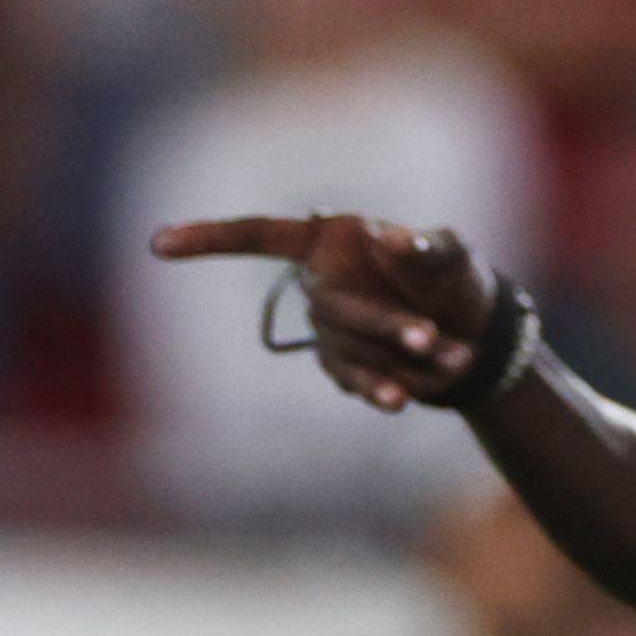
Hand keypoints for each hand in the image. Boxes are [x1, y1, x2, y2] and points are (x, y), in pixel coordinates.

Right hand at [148, 214, 501, 411]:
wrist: (477, 340)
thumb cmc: (458, 281)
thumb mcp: (454, 255)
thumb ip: (427, 245)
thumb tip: (390, 237)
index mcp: (332, 241)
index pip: (258, 235)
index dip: (209, 238)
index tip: (158, 244)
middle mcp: (323, 283)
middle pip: (326, 308)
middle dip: (379, 325)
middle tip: (428, 337)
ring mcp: (331, 331)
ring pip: (344, 349)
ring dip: (395, 357)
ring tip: (450, 355)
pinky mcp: (345, 370)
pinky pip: (352, 381)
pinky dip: (378, 389)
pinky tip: (400, 400)